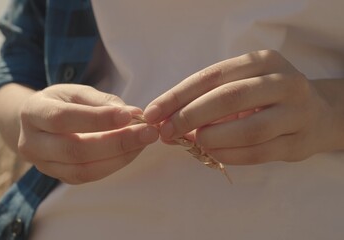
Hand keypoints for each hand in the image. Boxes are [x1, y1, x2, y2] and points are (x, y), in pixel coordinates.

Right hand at [18, 84, 158, 183]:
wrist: (39, 123)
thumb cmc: (61, 102)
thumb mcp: (76, 92)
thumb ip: (102, 102)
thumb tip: (133, 115)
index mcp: (32, 112)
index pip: (63, 118)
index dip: (97, 119)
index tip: (129, 116)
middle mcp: (31, 142)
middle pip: (74, 149)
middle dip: (116, 142)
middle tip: (148, 132)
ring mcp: (43, 165)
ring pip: (82, 170)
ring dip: (119, 157)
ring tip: (144, 142)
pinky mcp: (58, 177)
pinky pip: (87, 177)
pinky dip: (113, 165)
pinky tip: (131, 151)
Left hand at [144, 50, 343, 164]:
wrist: (317, 113)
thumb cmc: (265, 98)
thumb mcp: (239, 86)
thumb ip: (205, 100)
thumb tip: (163, 121)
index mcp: (262, 61)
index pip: (211, 76)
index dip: (177, 96)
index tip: (152, 113)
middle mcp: (283, 81)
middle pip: (228, 98)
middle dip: (189, 117)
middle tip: (165, 132)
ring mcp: (296, 112)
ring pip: (248, 128)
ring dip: (211, 138)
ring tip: (191, 142)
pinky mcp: (299, 142)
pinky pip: (259, 152)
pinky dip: (229, 154)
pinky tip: (212, 153)